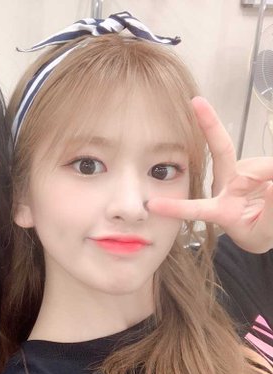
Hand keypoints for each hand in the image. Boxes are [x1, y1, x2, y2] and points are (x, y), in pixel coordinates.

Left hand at [147, 96, 272, 252]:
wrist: (270, 224)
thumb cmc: (258, 231)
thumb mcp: (264, 233)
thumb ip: (271, 212)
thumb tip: (272, 185)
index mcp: (221, 210)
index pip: (197, 208)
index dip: (176, 207)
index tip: (153, 204)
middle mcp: (227, 187)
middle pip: (221, 151)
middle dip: (209, 125)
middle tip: (196, 102)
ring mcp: (242, 174)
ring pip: (264, 164)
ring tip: (270, 193)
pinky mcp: (258, 167)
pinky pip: (271, 165)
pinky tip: (271, 187)